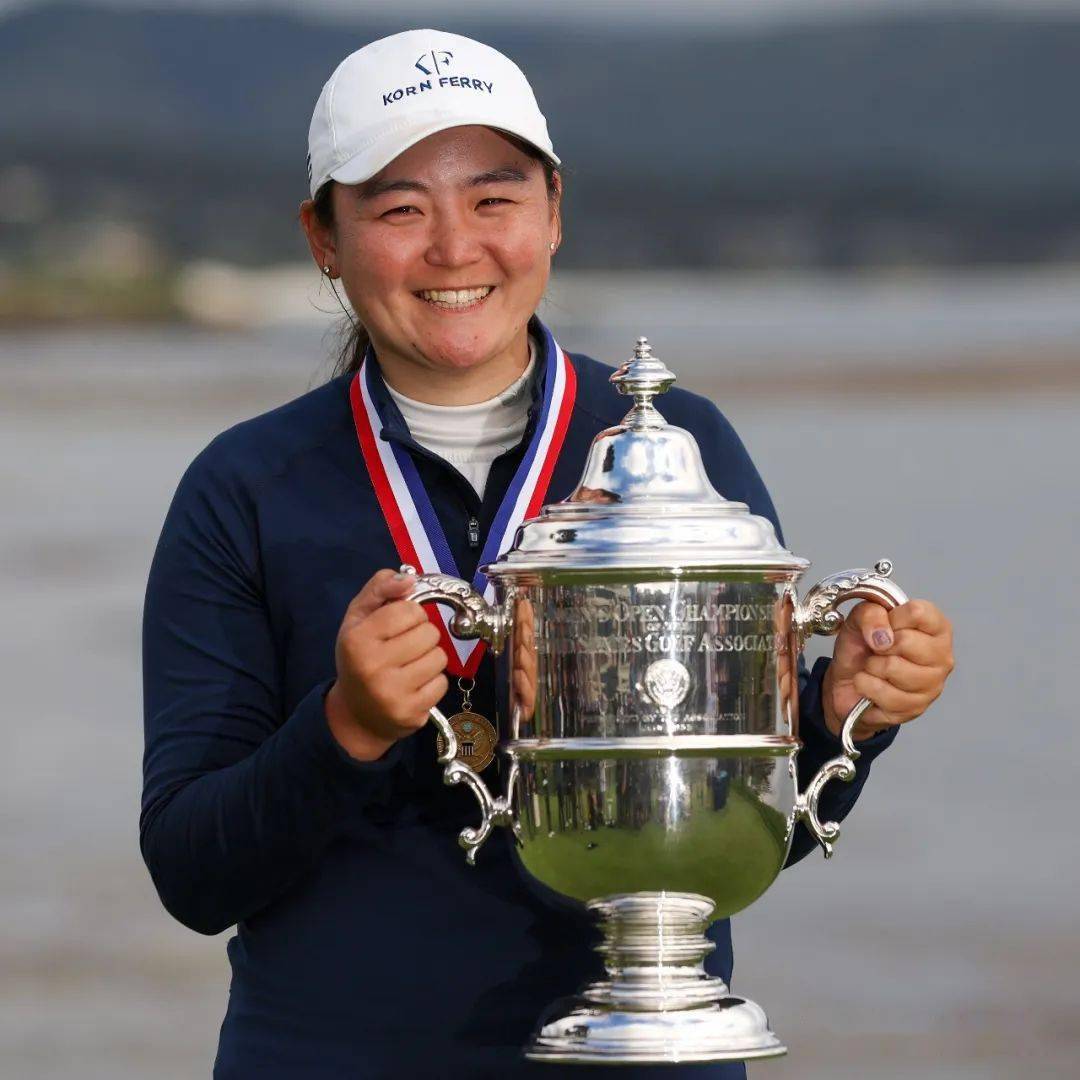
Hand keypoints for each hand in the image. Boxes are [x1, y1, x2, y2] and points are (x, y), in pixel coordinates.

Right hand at [325, 569, 448, 760]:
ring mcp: (393, 694)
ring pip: (440, 657)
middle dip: (421, 635)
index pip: (409, 609)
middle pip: (430, 632)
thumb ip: (380, 588)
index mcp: (357, 639)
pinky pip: (442, 683)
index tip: (397, 625)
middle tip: (403, 647)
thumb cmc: (359, 657)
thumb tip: (409, 578)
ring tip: (409, 666)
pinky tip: (414, 685)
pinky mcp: (411, 713)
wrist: (357, 714)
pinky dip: (433, 681)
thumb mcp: (358, 618)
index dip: (409, 614)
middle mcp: (373, 667)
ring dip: (429, 657)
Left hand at [822, 598, 953, 741]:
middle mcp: (942, 656)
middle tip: (878, 651)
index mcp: (937, 627)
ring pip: (892, 668)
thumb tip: (882, 635)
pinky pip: (883, 692)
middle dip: (879, 646)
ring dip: (871, 666)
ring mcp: (933, 685)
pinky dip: (866, 685)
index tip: (885, 627)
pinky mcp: (916, 708)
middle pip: (906, 641)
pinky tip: (870, 684)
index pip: (918, 612)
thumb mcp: (859, 619)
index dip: (892, 618)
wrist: (847, 683)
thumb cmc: (862, 648)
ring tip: (874, 667)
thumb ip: (870, 613)